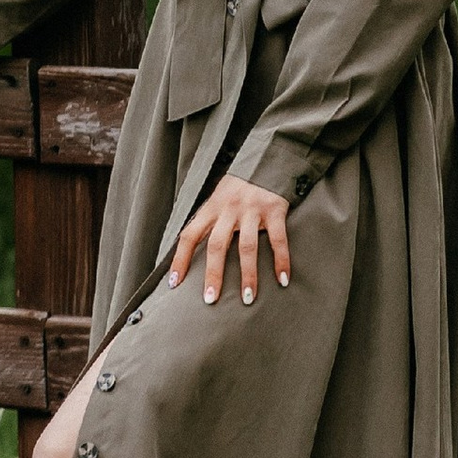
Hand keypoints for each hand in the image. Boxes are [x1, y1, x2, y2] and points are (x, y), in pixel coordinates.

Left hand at [169, 175, 291, 307]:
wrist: (267, 158)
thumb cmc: (239, 186)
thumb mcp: (219, 198)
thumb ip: (210, 220)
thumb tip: (193, 250)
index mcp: (211, 207)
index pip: (189, 235)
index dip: (180, 259)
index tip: (174, 284)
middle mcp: (229, 209)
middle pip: (216, 245)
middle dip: (213, 274)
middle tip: (211, 300)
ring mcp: (252, 209)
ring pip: (246, 247)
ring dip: (247, 275)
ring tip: (247, 299)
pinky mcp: (274, 209)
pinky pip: (277, 239)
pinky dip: (281, 261)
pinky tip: (283, 280)